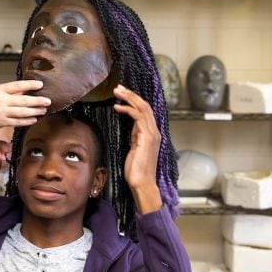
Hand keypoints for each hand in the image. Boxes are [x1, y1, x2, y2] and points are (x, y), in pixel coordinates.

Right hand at [0, 80, 50, 131]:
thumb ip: (10, 92)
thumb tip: (26, 90)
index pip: (17, 86)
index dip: (30, 85)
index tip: (40, 85)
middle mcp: (1, 101)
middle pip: (23, 101)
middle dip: (37, 101)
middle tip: (48, 100)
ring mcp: (2, 112)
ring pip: (22, 112)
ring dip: (35, 111)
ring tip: (44, 110)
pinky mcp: (2, 122)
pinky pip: (17, 122)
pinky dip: (27, 121)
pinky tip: (34, 119)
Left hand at [113, 85, 162, 211]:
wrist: (142, 184)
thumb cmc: (136, 171)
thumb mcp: (134, 150)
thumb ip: (135, 138)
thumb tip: (131, 129)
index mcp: (152, 134)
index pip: (145, 111)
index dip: (134, 100)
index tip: (122, 94)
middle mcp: (154, 132)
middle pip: (145, 105)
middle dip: (131, 94)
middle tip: (118, 87)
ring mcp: (152, 134)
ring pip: (142, 108)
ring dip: (129, 98)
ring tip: (117, 91)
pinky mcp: (146, 137)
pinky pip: (138, 117)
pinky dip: (127, 109)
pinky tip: (117, 107)